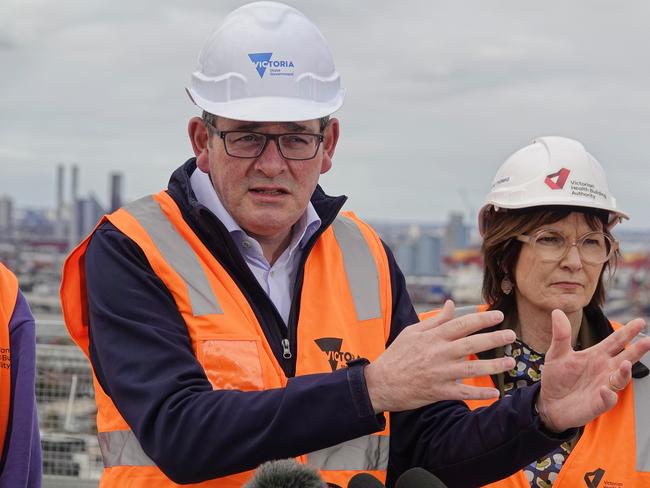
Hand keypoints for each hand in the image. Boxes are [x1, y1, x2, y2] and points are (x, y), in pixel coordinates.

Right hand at [364, 300, 516, 412]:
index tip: (499, 316)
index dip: (482, 319)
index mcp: (433, 337)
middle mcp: (438, 353)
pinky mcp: (438, 391)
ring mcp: (439, 373)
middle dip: (494, 338)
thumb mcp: (412, 332)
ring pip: (471, 368)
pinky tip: (495, 392)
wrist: (381, 382)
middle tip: (512, 335)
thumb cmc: (397, 355)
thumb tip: (451, 305)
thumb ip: (435, 320)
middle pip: (472, 344)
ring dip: (493, 366)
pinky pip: (463, 392)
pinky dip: (480, 393)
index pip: (462, 324)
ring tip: (509, 362)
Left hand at [537, 309, 649, 431]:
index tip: (639, 321)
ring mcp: (603, 386)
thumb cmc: (557, 377)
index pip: (616, 342)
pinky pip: (608, 399)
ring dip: (625, 373)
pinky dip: (608, 395)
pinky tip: (605, 390)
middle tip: (648, 341)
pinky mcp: (598, 403)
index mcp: (596, 355)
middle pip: (625, 358)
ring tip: (626, 364)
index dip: (627, 332)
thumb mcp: (557, 353)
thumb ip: (561, 334)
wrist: (549, 402)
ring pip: (621, 379)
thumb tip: (557, 311)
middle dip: (637, 350)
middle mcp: (604, 370)